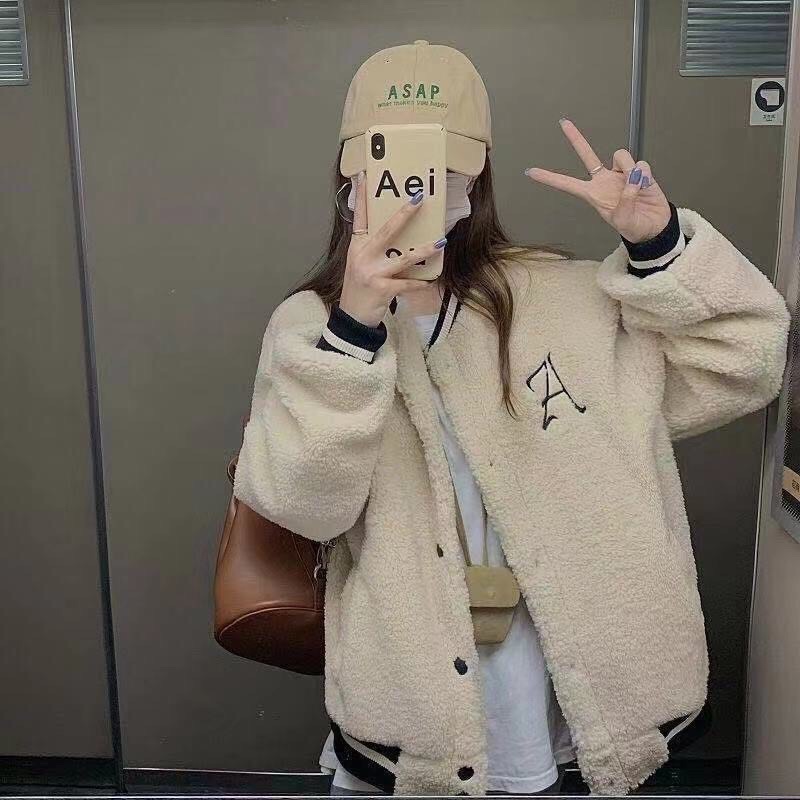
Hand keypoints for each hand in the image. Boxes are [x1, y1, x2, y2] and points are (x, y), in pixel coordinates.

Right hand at [340, 173, 445, 327]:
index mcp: (357, 247)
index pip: (359, 217)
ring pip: (403, 257)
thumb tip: (394, 231)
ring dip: (424, 250)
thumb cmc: (359, 289)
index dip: (362, 197)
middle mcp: (363, 256)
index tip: (365, 176)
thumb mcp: (360, 264)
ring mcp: (372, 273)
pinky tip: (431, 280)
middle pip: (386, 230)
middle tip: (419, 198)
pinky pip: (407, 283)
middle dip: (404, 214)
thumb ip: (372, 248)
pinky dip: (420, 283)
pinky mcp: (382, 289)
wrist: (352, 318)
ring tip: (441, 242)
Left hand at [524, 118, 670, 243]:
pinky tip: (645, 186)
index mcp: (593, 195)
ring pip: (621, 155)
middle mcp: (604, 180)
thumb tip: (630, 179)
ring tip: (636, 188)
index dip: (549, 178)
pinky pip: (640, 164)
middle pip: (587, 155)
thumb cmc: (634, 227)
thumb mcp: (624, 221)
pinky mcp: (638, 171)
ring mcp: (621, 174)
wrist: (655, 226)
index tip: (531, 172)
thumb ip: (625, 200)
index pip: (567, 184)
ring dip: (629, 169)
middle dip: (576, 138)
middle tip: (563, 123)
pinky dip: (643, 175)